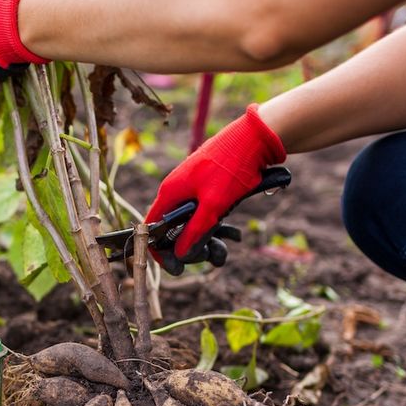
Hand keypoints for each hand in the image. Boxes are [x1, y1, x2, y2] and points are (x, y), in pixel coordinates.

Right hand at [145, 105, 285, 274]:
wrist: (253, 139)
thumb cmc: (230, 168)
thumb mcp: (213, 206)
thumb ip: (195, 231)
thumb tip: (180, 254)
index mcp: (169, 193)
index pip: (151, 229)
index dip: (160, 251)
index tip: (177, 267)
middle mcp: (175, 190)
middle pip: (172, 229)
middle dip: (189, 247)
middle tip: (209, 255)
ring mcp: (191, 188)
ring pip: (190, 222)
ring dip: (205, 238)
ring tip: (224, 245)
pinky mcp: (205, 187)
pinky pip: (202, 213)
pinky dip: (213, 225)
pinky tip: (231, 233)